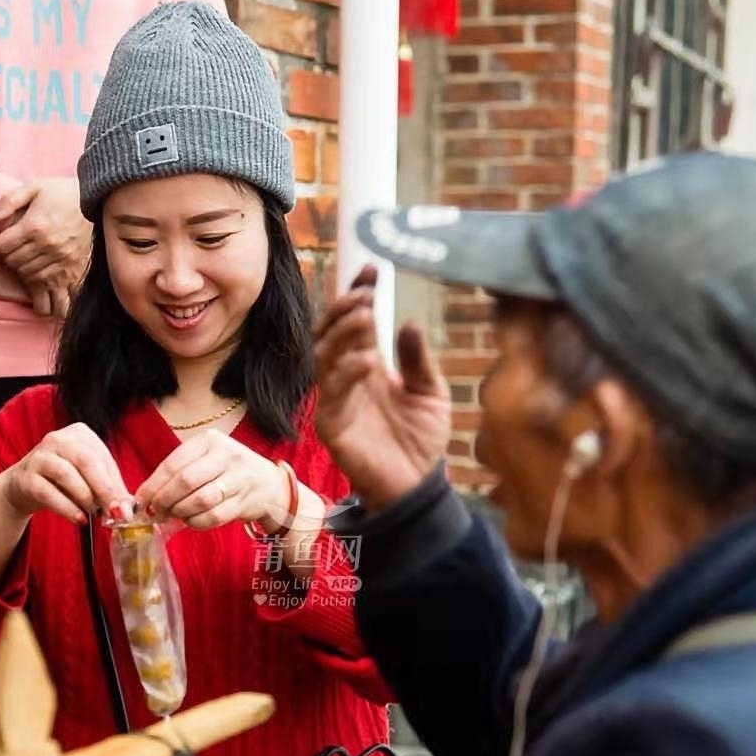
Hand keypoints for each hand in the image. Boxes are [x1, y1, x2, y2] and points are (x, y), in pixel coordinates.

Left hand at [0, 178, 92, 318]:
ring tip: (21, 260)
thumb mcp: (34, 187)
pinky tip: (40, 291)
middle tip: (7, 246)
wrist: (97, 199)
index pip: (2, 245)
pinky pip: (57, 293)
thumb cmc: (64, 192)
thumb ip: (9, 201)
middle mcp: (48, 247)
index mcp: (35, 227)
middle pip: (14, 263)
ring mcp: (62, 262)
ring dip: (21, 271)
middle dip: (6, 255)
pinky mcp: (75, 270)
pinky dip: (46, 297)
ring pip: (30, 278)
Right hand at [0, 423, 132, 524]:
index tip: (127, 507)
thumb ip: (108, 488)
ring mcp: (40, 456)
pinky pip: (47, 492)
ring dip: (85, 497)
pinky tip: (79, 519)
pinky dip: (66, 507)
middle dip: (104, 489)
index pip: (103, 457)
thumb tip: (128, 506)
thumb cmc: (61, 481)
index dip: (117, 483)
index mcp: (79, 434)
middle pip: (86, 461)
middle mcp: (58, 439)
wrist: (23, 486)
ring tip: (94, 514)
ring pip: (66, 474)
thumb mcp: (87, 479)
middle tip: (116, 512)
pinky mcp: (26, 477)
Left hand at [137, 429, 288, 530]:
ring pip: (200, 500)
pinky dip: (196, 522)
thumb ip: (178, 473)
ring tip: (174, 514)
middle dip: (164, 500)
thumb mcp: (205, 460)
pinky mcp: (245, 501)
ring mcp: (239, 478)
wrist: (269, 484)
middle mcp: (227, 455)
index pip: (174, 464)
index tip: (140, 500)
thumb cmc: (227, 471)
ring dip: (181, 512)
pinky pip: (213, 517)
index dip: (153, 485)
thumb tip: (144, 497)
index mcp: (210, 440)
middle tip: (155, 511)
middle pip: (185, 481)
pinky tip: (191, 521)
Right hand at [314, 264, 451, 510]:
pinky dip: (348, 373)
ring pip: (325, 357)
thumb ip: (418, 360)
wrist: (417, 486)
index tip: (372, 269)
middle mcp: (347, 376)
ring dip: (343, 335)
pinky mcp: (331, 425)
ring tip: (365, 318)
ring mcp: (336, 399)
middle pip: (331, 333)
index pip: (357, 322)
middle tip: (364, 294)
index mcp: (368, 363)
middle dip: (345, 310)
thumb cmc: (421, 439)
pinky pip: (332, 394)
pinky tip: (368, 361)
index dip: (360, 294)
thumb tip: (408, 322)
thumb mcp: (430, 392)